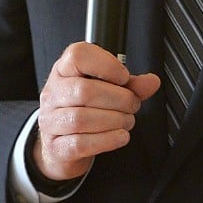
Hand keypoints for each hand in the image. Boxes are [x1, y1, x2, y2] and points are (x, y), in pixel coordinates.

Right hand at [32, 42, 160, 181]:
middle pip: (84, 91)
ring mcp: (51, 121)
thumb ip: (130, 85)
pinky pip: (80, 143)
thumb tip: (151, 82)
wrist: (62, 145)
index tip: (124, 77)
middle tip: (132, 105)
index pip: (78, 56)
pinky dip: (107, 140)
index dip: (106, 64)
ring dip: (114, 121)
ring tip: (126, 121)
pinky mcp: (56, 146)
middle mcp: (53, 93)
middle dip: (119, 99)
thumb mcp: (106, 91)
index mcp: (64, 71)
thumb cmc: (83, 111)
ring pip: (82, 119)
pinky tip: (119, 136)